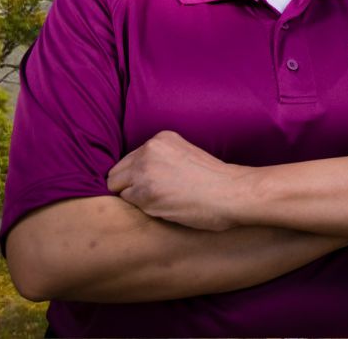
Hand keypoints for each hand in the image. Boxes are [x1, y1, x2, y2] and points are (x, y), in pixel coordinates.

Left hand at [107, 131, 252, 230]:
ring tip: (161, 202)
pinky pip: (129, 204)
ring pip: (119, 188)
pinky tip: (165, 208)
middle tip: (150, 197)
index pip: (130, 159)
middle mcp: (149, 150)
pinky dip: (143, 209)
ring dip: (135, 199)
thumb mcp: (185, 154)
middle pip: (117, 173)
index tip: (151, 185)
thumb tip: (138, 174)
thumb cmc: (214, 180)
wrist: (230, 192)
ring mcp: (145, 171)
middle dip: (128, 186)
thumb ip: (161, 158)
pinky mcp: (145, 194)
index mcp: (160, 138)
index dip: (137, 175)